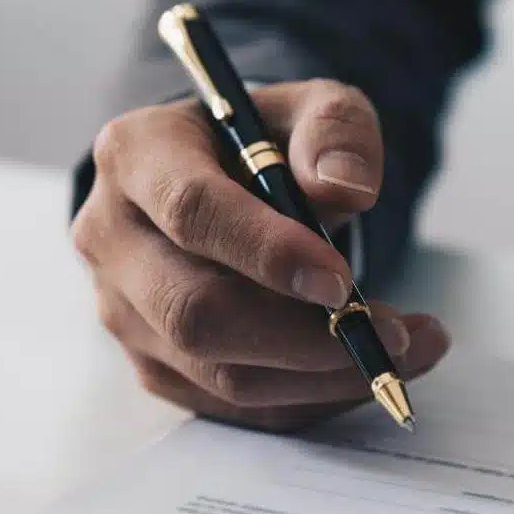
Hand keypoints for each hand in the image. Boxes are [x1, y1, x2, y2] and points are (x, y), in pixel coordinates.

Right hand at [74, 79, 449, 429]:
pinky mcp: (152, 363)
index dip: (266, 252)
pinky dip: (308, 398)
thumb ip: (335, 131)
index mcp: (135, 155)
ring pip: (216, 373)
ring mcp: (123, 310)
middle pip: (192, 311)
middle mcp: (111, 236)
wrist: (218, 181)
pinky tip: (361, 370)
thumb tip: (345, 189)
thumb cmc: (262, 143)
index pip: (191, 212)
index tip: (340, 281)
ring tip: (403, 348)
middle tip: (390, 332)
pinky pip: (234, 405)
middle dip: (300, 336)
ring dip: (319, 376)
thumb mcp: (309, 108)